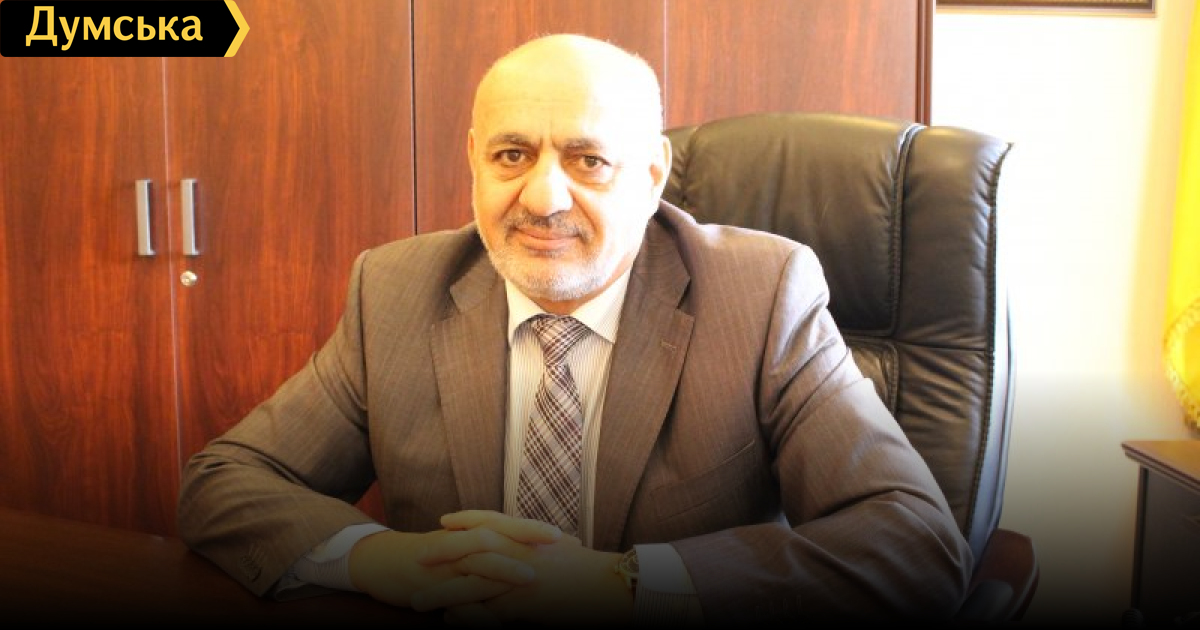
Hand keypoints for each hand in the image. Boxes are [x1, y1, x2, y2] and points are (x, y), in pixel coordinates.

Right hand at [348, 514, 561, 608]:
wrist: (382, 563)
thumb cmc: (429, 561)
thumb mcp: (463, 554)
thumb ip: (492, 557)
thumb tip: (528, 566)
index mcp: (474, 533)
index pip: (514, 528)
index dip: (543, 535)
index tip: (575, 542)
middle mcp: (463, 541)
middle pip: (502, 532)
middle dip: (533, 537)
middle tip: (566, 545)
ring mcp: (447, 560)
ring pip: (478, 558)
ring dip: (505, 567)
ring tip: (532, 578)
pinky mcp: (431, 580)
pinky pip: (453, 591)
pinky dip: (472, 605)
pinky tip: (492, 618)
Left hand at [412, 511, 632, 626]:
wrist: (618, 586)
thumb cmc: (598, 574)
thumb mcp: (566, 556)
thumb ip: (544, 551)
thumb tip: (541, 546)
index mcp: (533, 540)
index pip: (493, 523)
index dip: (468, 520)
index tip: (444, 521)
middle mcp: (524, 555)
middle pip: (474, 547)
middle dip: (444, 551)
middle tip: (418, 555)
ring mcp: (524, 579)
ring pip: (473, 583)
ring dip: (442, 593)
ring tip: (415, 603)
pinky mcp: (528, 605)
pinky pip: (490, 612)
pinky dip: (468, 618)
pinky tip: (448, 623)